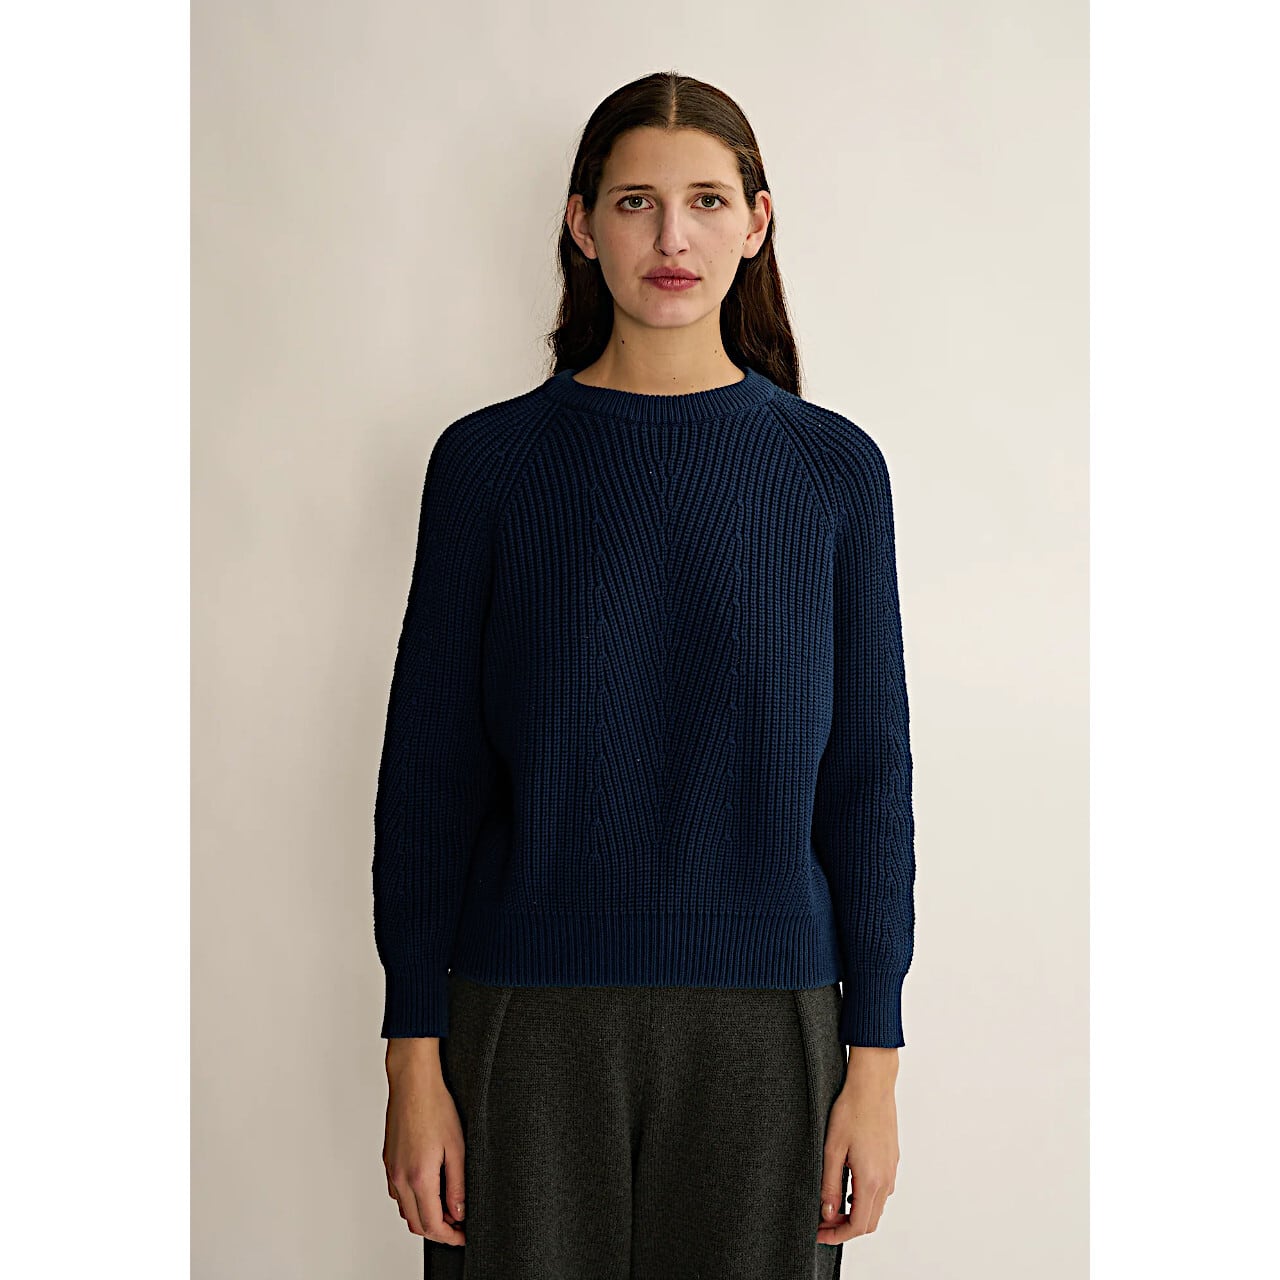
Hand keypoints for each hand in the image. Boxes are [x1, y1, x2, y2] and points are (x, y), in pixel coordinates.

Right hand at [382, 1059, 467, 1244]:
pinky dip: (414, 1200)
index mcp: (419, 1177)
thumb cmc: (436, 1107)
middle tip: (459, 1224)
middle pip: (416, 1224)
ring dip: (425, 1216)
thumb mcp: (457, 1147)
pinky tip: (430, 1188)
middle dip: (439, 1231)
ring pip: (405, 1210)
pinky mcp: (388, 1161)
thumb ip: (458, 1185)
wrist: (413, 1082)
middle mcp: (400, 1178)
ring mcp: (391, 1170)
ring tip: (448, 1206)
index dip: (450, 1236)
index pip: (432, 1225)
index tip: (463, 1235)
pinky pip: (398, 1193)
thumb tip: (460, 1213)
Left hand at [816, 1050, 899, 1246]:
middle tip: (822, 1222)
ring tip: (831, 1205)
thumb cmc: (851, 1110)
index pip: (858, 1225)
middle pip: (870, 1221)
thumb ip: (829, 1184)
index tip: (819, 1233)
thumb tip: (828, 1213)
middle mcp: (886, 1179)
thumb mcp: (832, 1149)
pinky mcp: (892, 1160)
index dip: (837, 1235)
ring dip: (856, 1213)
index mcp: (871, 1179)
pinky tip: (848, 1186)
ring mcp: (891, 1169)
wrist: (873, 1085)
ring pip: (877, 1207)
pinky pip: (881, 1191)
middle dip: (845, 1228)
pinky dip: (865, 1199)